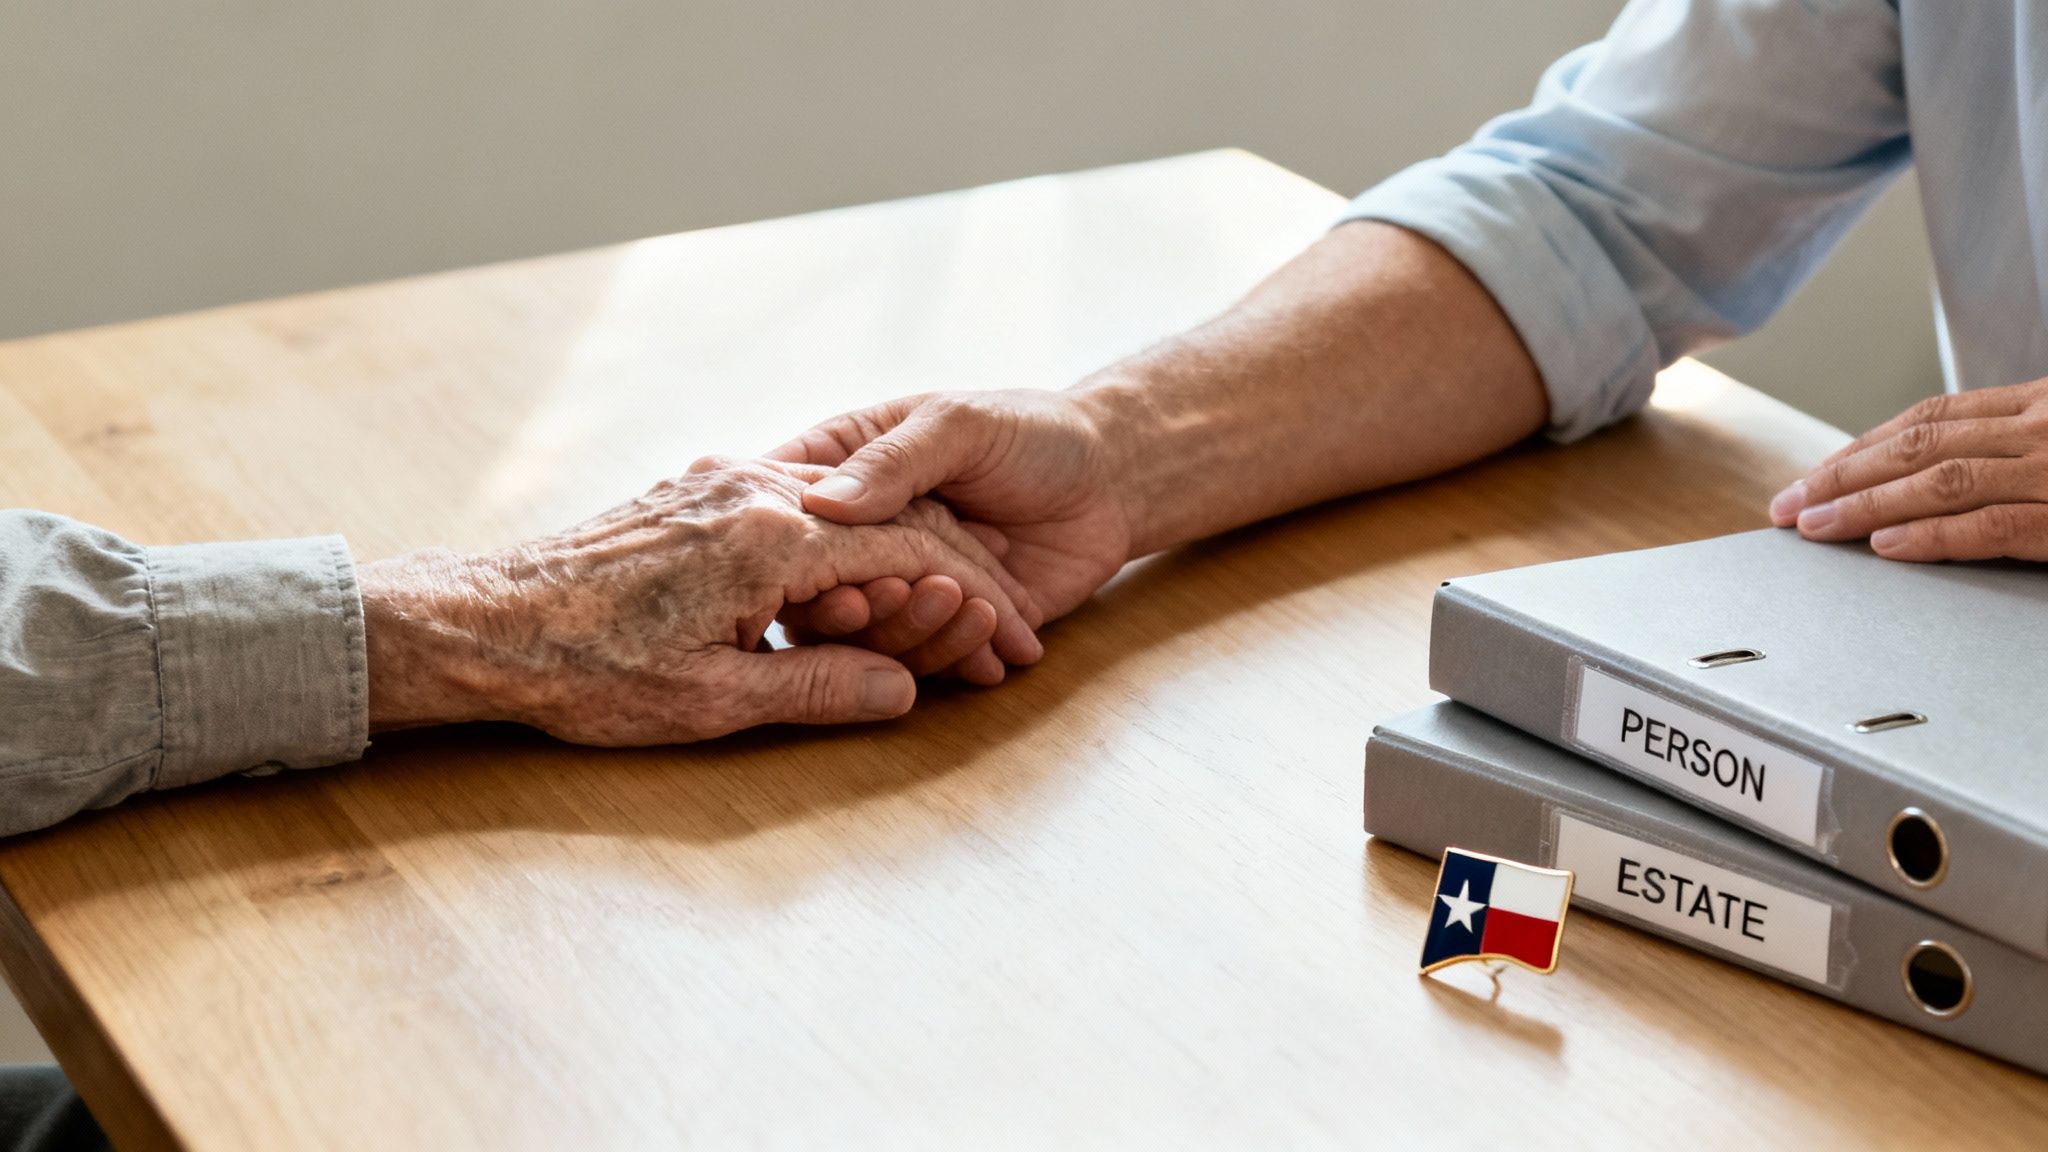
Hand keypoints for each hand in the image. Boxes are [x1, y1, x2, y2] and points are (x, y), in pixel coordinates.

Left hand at [357, 456, 1040, 743]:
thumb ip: (819, 687)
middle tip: (1003, 630)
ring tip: (950, 611)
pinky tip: (871, 581)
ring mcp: (722, 482)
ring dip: (910, 558)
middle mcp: (754, 489)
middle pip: (891, 523)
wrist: (481, 621)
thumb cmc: (586, 671)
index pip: (906, 556)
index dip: (970, 601)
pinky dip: (853, 544)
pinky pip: (803, 508)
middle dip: (958, 578)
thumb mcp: (712, 700)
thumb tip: (904, 691)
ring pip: (850, 510)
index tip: (1010, 638)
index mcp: (769, 537)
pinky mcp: (697, 491)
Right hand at [767, 389, 1134, 642]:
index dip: (783, 547)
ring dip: (917, 633)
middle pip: (817, 588)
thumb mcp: (958, 426)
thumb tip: (822, 502)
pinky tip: (995, 655)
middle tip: (894, 596)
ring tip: (975, 609)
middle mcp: (860, 537)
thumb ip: (894, 461)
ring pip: (870, 637)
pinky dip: (957, 661)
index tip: (812, 568)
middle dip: (854, 604)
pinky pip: (926, 661)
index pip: (783, 512)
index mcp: (843, 470)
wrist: (1109, 482)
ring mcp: (899, 586)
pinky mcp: (943, 627)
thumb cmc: (1028, 433)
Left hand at [1770, 378, 2047, 560]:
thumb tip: (1925, 472)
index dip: (1863, 448)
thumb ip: (2007, 446)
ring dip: (1868, 505)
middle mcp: (2042, 428)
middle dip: (1843, 477)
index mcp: (2039, 404)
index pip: (1931, 418)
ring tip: (1816, 526)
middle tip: (1789, 504)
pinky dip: (1932, 533)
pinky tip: (1885, 545)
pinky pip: (1991, 524)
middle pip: (1920, 446)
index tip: (1814, 475)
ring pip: (1942, 481)